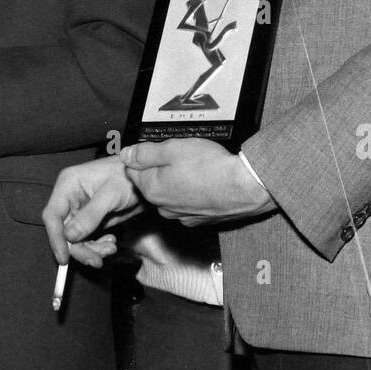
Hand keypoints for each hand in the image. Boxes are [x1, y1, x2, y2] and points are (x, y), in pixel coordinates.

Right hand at [42, 156, 143, 267]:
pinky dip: (98, 247)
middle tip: (96, 260)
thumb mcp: (111, 195)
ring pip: (76, 240)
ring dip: (91, 249)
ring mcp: (80, 211)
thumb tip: (69, 236)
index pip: (52, 215)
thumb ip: (90, 215)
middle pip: (64, 232)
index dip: (55, 238)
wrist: (146, 178)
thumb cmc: (128, 176)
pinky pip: (87, 240)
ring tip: (110, 249)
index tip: (64, 258)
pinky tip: (111, 243)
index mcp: (68, 184)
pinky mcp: (90, 221)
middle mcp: (70, 198)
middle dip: (80, 248)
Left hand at [121, 138, 274, 224]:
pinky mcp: (199, 220)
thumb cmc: (211, 166)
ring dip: (178, 183)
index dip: (144, 156)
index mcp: (151, 188)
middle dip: (161, 170)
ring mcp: (181, 216)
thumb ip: (145, 152)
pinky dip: (193, 195)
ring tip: (197, 169)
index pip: (132, 170)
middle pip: (152, 183)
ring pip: (170, 195)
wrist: (245, 187)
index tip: (159, 149)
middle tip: (182, 156)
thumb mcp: (173, 148)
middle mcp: (162, 207)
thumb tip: (125, 154)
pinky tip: (206, 184)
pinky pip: (188, 205)